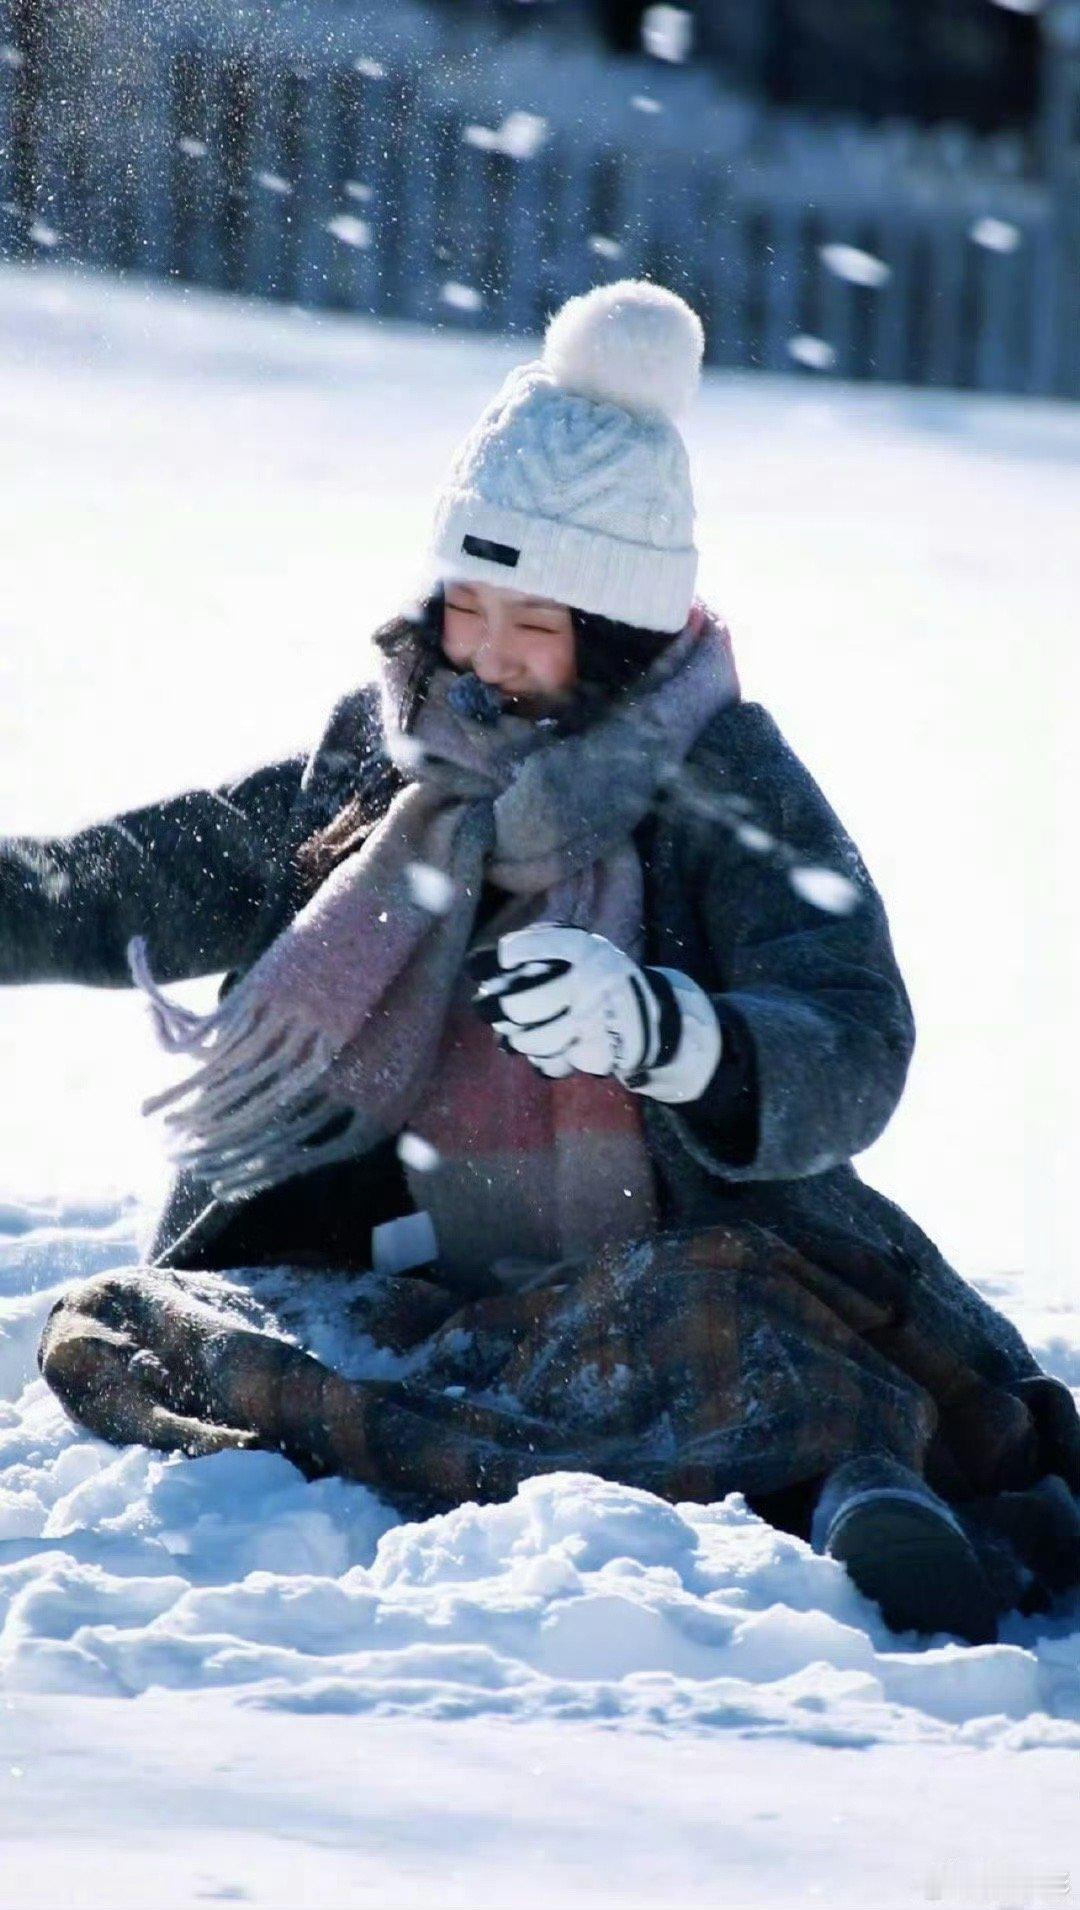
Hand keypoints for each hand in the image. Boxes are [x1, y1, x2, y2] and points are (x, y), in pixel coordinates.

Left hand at [466, 924, 722, 1102]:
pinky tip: (540, 1054)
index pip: (534, 949)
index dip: (502, 956)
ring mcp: (594, 1023)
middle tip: (480, 1006)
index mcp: (588, 952)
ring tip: (508, 1035)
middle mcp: (592, 984)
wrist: (658, 1021)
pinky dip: (541, 1061)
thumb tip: (489, 970)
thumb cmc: (606, 981)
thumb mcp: (590, 953)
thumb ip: (550, 951)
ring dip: (515, 1039)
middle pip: (522, 1004)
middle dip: (493, 1008)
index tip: (482, 962)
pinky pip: (552, 1063)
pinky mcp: (597, 1054)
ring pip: (533, 1039)